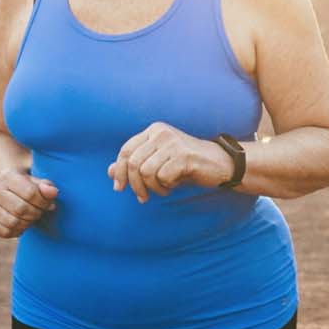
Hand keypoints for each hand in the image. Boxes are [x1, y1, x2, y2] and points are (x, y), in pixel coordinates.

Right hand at [0, 168, 56, 238]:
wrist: (5, 187)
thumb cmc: (25, 185)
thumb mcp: (37, 181)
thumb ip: (46, 186)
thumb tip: (53, 193)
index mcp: (7, 176)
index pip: (30, 193)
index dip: (44, 202)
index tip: (48, 204)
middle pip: (21, 209)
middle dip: (36, 213)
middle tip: (40, 212)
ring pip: (13, 223)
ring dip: (28, 223)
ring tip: (31, 218)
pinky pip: (5, 232)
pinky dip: (18, 231)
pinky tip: (22, 224)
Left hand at [109, 122, 226, 201]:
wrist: (219, 164)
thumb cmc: (186, 164)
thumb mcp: (157, 163)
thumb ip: (134, 165)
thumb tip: (109, 171)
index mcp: (153, 131)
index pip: (125, 150)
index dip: (118, 171)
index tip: (119, 188)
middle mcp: (161, 133)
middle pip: (132, 163)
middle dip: (134, 185)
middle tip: (142, 197)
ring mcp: (173, 143)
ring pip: (145, 172)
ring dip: (152, 187)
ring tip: (163, 189)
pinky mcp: (184, 156)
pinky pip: (162, 177)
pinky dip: (165, 186)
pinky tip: (174, 185)